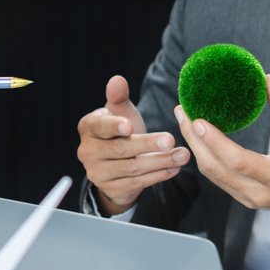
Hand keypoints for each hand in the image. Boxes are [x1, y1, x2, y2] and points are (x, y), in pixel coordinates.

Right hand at [75, 75, 187, 214]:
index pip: (100, 127)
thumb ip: (118, 97)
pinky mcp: (111, 189)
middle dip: (147, 144)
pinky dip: (158, 176)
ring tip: (182, 155)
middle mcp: (87, 152)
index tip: (130, 126)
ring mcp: (97, 174)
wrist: (115, 164)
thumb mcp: (119, 112)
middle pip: (120, 149)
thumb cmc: (119, 132)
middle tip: (170, 139)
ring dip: (160, 162)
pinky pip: (137, 183)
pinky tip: (174, 168)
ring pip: (132, 168)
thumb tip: (117, 80)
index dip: (114, 126)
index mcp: (88, 128)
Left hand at [174, 74, 269, 228]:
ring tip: (185, 120)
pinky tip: (199, 138)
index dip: (214, 141)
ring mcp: (250, 199)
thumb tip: (267, 81)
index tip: (197, 120)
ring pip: (212, 175)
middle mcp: (260, 193)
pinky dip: (206, 156)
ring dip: (195, 147)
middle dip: (193, 139)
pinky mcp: (245, 198)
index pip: (238, 161)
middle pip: (215, 169)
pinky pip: (218, 178)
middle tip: (183, 111)